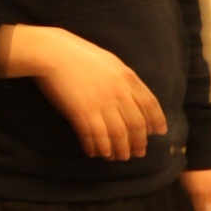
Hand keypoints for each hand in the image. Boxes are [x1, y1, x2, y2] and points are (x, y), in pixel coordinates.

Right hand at [0, 24, 167, 159]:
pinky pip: (94, 136)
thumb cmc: (78, 54)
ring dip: (119, 150)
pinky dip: (97, 147)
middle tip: (137, 153)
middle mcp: (118, 92)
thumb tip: (134, 95)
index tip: (158, 132)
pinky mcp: (82, 112)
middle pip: (136, 124)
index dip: (156, 120)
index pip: (150, 104)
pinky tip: (96, 153)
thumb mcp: (109, 61)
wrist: (52, 53)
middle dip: (138, 142)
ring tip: (117, 157)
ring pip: (117, 135)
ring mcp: (100, 103)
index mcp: (127, 77)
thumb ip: (124, 78)